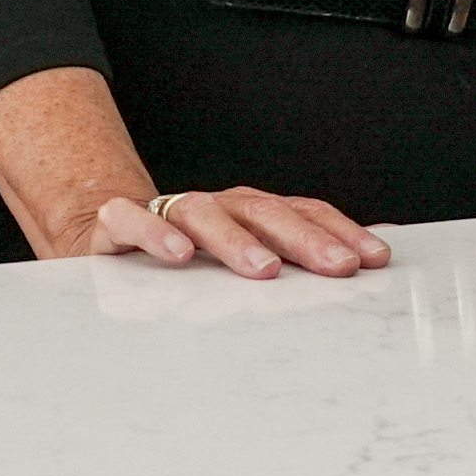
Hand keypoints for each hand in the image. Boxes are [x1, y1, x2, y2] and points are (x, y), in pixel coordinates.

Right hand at [84, 182, 390, 282]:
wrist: (101, 231)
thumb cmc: (184, 254)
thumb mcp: (240, 259)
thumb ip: (294, 259)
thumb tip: (366, 260)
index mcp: (249, 212)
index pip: (303, 212)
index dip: (340, 231)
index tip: (374, 258)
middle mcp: (217, 206)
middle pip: (265, 212)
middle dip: (306, 239)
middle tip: (337, 266)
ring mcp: (168, 212)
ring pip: (206, 214)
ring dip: (238, 241)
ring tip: (265, 269)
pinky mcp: (118, 223)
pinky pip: (135, 220)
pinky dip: (156, 233)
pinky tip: (179, 255)